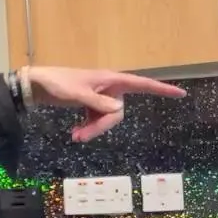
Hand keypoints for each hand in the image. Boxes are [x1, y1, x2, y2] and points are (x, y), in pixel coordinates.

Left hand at [24, 67, 186, 141]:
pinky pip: (96, 119)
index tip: (181, 93)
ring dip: (92, 130)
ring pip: (106, 119)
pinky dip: (87, 127)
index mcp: (111, 79)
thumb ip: (97, 103)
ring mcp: (99, 97)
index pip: (141, 84)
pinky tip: (75, 132)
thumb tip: (118, 109)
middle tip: (80, 137)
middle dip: (100, 127)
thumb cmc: (57, 84)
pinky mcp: (90, 105)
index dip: (161, 89)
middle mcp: (109, 87)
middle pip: (117, 113)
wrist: (37, 86)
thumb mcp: (77, 94)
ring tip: (74, 136)